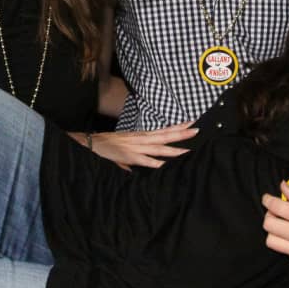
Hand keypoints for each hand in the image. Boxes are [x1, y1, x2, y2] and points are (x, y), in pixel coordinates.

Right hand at [73, 123, 195, 170]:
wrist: (91, 143)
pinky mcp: (129, 157)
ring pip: (159, 147)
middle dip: (181, 133)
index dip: (178, 127)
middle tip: (197, 129)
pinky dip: (155, 162)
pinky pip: (144, 160)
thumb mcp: (127, 146)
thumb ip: (139, 154)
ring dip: (173, 149)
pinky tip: (165, 165)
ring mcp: (136, 148)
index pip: (164, 130)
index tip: (191, 123)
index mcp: (142, 136)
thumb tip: (150, 162)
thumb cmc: (108, 144)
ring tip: (188, 149)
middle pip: (165, 135)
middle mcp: (141, 139)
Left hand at [261, 180, 288, 275]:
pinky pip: (284, 251)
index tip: (268, 197)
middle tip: (278, 209)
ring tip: (285, 223)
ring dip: (274, 230)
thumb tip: (283, 187)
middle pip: (269, 225)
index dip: (268, 200)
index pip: (278, 208)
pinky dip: (285, 241)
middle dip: (269, 214)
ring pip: (271, 241)